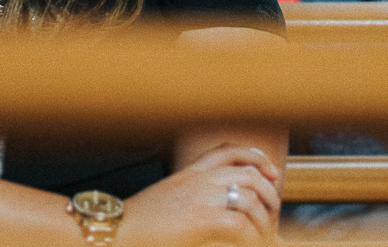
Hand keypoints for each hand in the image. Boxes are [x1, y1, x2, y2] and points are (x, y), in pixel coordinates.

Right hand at [119, 143, 280, 246]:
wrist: (114, 230)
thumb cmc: (137, 222)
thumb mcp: (166, 199)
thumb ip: (189, 196)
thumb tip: (214, 209)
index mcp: (189, 172)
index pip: (229, 150)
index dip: (256, 158)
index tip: (270, 173)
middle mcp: (198, 179)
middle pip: (249, 173)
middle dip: (270, 194)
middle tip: (273, 214)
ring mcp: (200, 197)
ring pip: (251, 198)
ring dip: (265, 221)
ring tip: (265, 237)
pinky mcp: (200, 220)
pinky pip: (241, 224)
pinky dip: (252, 237)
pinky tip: (250, 245)